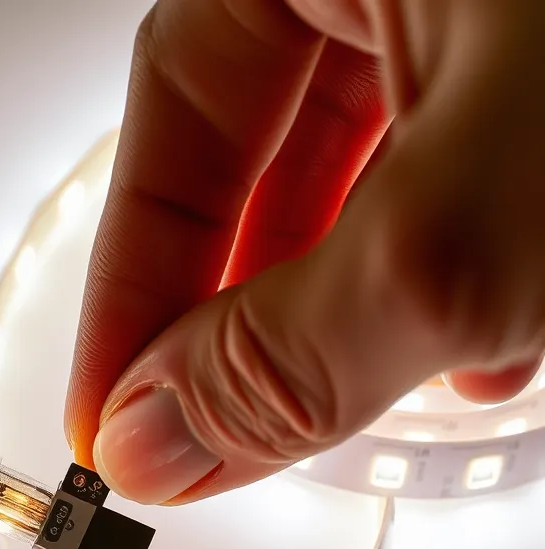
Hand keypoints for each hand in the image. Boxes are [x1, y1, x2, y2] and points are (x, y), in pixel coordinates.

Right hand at [65, 0, 544, 503]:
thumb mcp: (452, 238)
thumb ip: (287, 351)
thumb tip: (153, 442)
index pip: (176, 107)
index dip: (128, 279)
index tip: (110, 413)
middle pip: (259, 151)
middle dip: (234, 308)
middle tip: (199, 429)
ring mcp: (483, 18)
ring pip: (361, 172)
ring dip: (341, 307)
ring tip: (332, 405)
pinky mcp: (531, 74)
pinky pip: (454, 171)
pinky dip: (437, 276)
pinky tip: (463, 347)